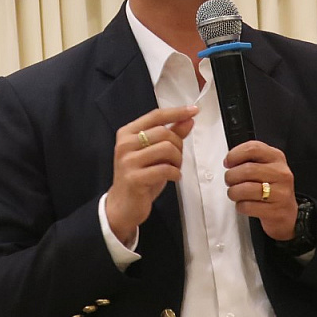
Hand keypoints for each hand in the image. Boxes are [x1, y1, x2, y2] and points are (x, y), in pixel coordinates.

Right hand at [104, 105, 198, 245]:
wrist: (123, 205)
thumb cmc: (139, 177)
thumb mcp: (155, 154)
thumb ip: (170, 135)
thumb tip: (188, 120)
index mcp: (128, 133)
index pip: (156, 116)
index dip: (177, 112)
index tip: (193, 110)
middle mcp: (125, 144)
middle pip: (163, 132)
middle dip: (178, 145)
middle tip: (178, 158)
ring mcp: (128, 161)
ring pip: (166, 149)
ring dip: (178, 160)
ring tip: (175, 168)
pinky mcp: (134, 178)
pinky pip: (165, 169)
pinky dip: (175, 173)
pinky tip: (173, 177)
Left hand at [224, 141, 297, 240]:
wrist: (286, 212)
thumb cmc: (271, 188)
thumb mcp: (265, 167)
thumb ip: (249, 160)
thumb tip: (229, 161)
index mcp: (276, 158)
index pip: (253, 148)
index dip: (235, 155)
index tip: (228, 162)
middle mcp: (281, 173)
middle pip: (247, 169)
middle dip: (231, 177)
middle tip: (230, 181)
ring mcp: (281, 192)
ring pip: (245, 189)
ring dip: (233, 192)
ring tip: (235, 193)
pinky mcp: (275, 210)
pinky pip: (247, 206)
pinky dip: (240, 206)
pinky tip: (245, 204)